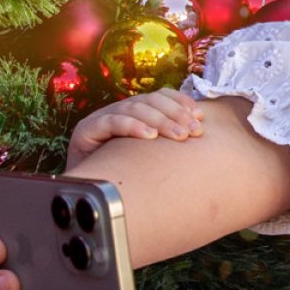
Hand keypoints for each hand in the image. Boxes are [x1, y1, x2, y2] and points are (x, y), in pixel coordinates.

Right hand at [66, 88, 203, 167]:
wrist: (88, 193)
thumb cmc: (127, 175)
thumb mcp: (153, 156)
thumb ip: (171, 142)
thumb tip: (203, 135)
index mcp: (135, 112)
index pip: (160, 96)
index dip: (181, 102)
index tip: (200, 117)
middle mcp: (118, 110)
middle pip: (150, 101)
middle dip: (175, 114)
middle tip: (193, 132)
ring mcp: (101, 118)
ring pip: (133, 109)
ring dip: (159, 121)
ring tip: (179, 135)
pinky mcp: (86, 130)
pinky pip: (111, 122)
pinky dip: (132, 126)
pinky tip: (149, 136)